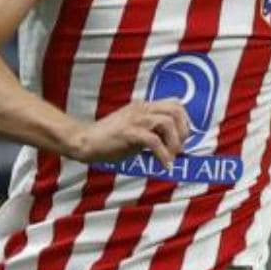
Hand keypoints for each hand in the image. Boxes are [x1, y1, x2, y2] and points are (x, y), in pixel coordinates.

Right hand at [65, 99, 191, 166]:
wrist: (86, 141)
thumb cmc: (109, 139)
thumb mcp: (134, 130)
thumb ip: (151, 132)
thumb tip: (173, 144)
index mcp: (144, 107)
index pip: (175, 104)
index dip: (185, 122)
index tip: (183, 140)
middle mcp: (142, 109)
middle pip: (175, 110)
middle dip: (183, 131)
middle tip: (179, 149)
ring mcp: (135, 119)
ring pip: (166, 123)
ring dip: (174, 143)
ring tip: (171, 157)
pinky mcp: (128, 132)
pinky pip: (153, 141)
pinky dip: (163, 155)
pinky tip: (163, 165)